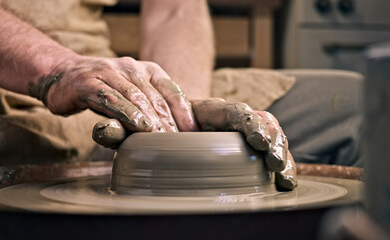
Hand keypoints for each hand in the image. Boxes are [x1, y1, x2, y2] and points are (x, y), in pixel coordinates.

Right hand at [39, 56, 197, 132]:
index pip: (171, 90)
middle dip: (169, 121)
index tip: (193, 131)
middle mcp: (131, 67)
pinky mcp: (89, 82)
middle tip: (178, 142)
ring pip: (136, 97)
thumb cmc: (105, 90)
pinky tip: (139, 127)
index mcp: (148, 70)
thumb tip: (175, 132)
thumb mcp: (132, 95)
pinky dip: (127, 113)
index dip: (183, 111)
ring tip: (162, 138)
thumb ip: (151, 107)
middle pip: (156, 97)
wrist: (63, 75)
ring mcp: (109, 72)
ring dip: (151, 119)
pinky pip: (112, 99)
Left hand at [93, 98, 296, 189]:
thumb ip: (123, 129)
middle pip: (259, 122)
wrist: (164, 130)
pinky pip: (269, 155)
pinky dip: (281, 166)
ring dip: (281, 153)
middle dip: (271, 139)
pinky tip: (285, 184)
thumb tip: (104, 129)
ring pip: (271, 137)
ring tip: (284, 176)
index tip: (255, 139)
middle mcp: (226, 124)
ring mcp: (238, 139)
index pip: (231, 111)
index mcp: (205, 112)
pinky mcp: (245, 155)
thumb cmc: (152, 130)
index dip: (247, 122)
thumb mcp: (138, 128)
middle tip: (273, 160)